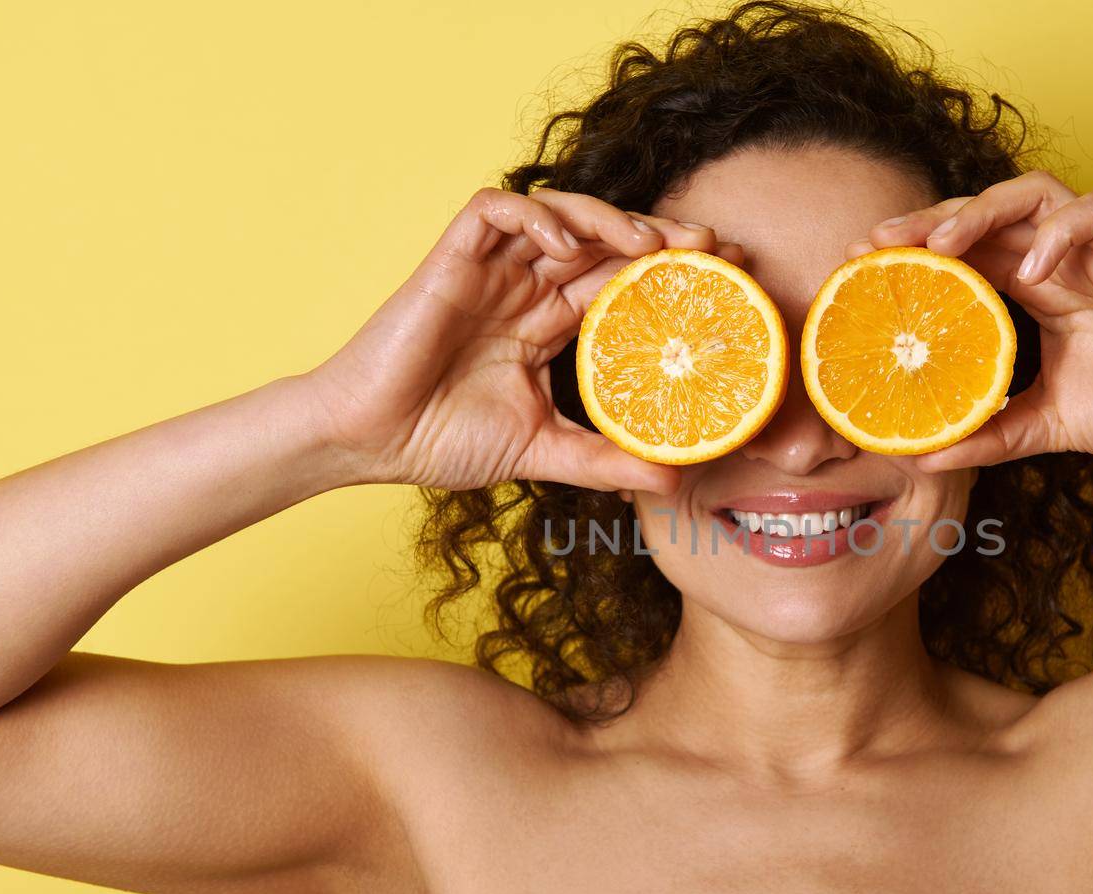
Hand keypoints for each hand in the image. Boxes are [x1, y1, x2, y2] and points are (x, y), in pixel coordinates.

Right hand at [304, 188, 739, 490]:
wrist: (368, 441)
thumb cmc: (440, 440)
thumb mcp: (542, 452)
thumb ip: (604, 461)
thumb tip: (673, 483)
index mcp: (545, 324)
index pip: (618, 283)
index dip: (669, 275)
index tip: (724, 280)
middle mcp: (523, 289)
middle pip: (601, 242)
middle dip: (659, 236)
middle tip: (714, 244)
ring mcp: (488, 271)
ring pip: (557, 214)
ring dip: (606, 218)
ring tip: (649, 242)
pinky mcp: (450, 260)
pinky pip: (494, 211)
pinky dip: (535, 215)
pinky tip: (566, 242)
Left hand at [850, 171, 1092, 467]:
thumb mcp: (1048, 425)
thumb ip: (990, 434)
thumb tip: (924, 459)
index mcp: (1034, 290)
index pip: (963, 253)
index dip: (913, 252)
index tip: (860, 269)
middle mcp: (1058, 262)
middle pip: (982, 213)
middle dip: (927, 221)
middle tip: (876, 245)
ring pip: (1031, 194)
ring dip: (981, 210)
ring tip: (942, 245)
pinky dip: (1061, 234)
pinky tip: (1032, 270)